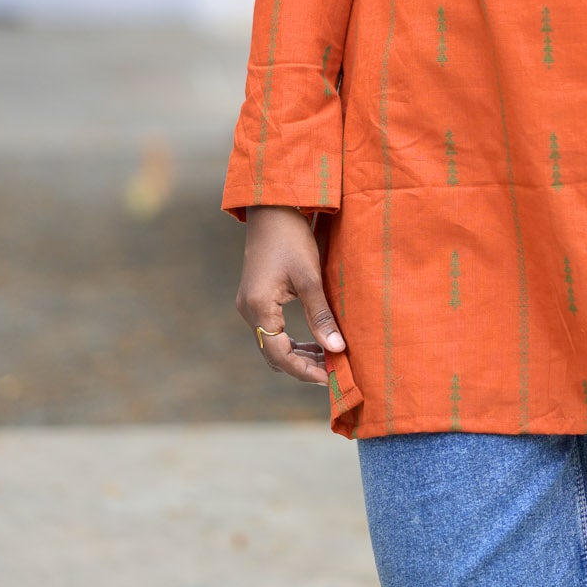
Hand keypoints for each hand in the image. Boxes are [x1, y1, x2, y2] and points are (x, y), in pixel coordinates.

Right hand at [236, 206, 345, 384]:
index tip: (330, 378)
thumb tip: (338, 349)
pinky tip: (315, 341)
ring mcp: (249, 305)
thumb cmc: (292, 237)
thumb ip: (321, 315)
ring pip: (272, 344)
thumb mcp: (310, 277)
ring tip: (328, 359)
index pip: (280, 355)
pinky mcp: (255, 298)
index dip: (305, 370)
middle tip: (332, 372)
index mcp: (258, 307)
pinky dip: (292, 340)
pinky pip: (272, 330)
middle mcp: (248, 311)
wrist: (273, 207)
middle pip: (273, 354)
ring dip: (298, 354)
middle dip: (302, 366)